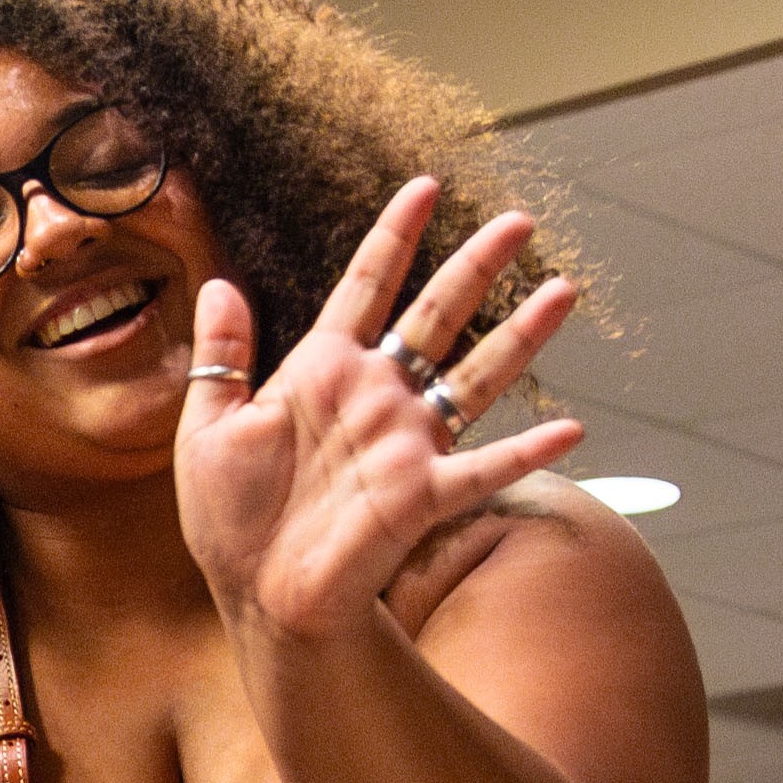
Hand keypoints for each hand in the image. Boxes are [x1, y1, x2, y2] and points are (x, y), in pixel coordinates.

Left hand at [177, 178, 587, 637]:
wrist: (259, 594)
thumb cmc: (231, 519)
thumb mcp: (209, 427)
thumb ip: (222, 356)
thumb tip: (220, 284)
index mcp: (323, 371)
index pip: (367, 286)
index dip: (394, 236)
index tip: (424, 188)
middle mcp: (375, 396)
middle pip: (437, 314)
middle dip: (476, 265)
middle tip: (518, 220)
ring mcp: (406, 442)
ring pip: (477, 375)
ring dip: (522, 335)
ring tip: (564, 289)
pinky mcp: (423, 495)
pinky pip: (486, 467)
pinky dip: (528, 451)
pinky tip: (573, 427)